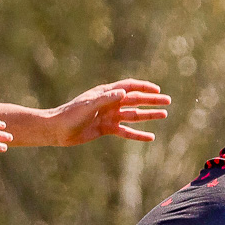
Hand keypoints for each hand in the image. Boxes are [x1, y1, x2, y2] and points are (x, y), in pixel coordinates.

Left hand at [47, 78, 170, 144]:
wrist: (57, 130)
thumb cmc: (70, 114)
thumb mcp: (88, 105)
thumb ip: (106, 99)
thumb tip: (124, 93)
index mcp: (105, 93)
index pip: (129, 87)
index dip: (144, 87)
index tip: (157, 89)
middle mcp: (110, 103)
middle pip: (135, 100)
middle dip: (152, 100)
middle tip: (167, 101)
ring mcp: (109, 116)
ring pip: (134, 115)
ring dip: (149, 115)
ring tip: (164, 114)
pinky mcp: (107, 129)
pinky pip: (126, 131)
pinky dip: (138, 134)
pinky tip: (150, 137)